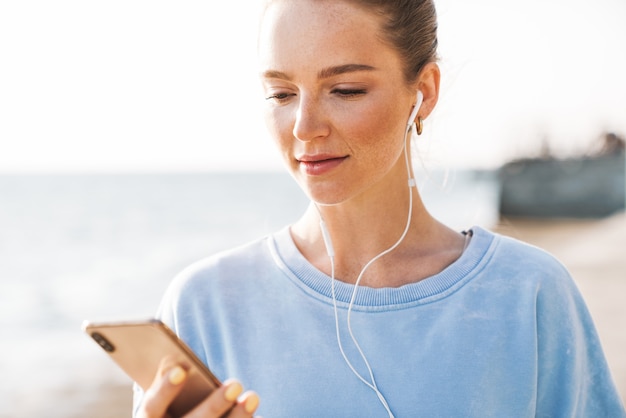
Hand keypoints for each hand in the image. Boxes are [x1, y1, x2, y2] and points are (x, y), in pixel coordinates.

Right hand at [137, 361, 259, 417]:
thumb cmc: (169, 404)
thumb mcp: (163, 394)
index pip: (154, 405)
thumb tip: (174, 359)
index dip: (165, 388)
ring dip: (237, 417)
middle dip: (215, 405)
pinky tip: (256, 414)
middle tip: (235, 384)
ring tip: (252, 397)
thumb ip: (169, 378)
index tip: (181, 370)